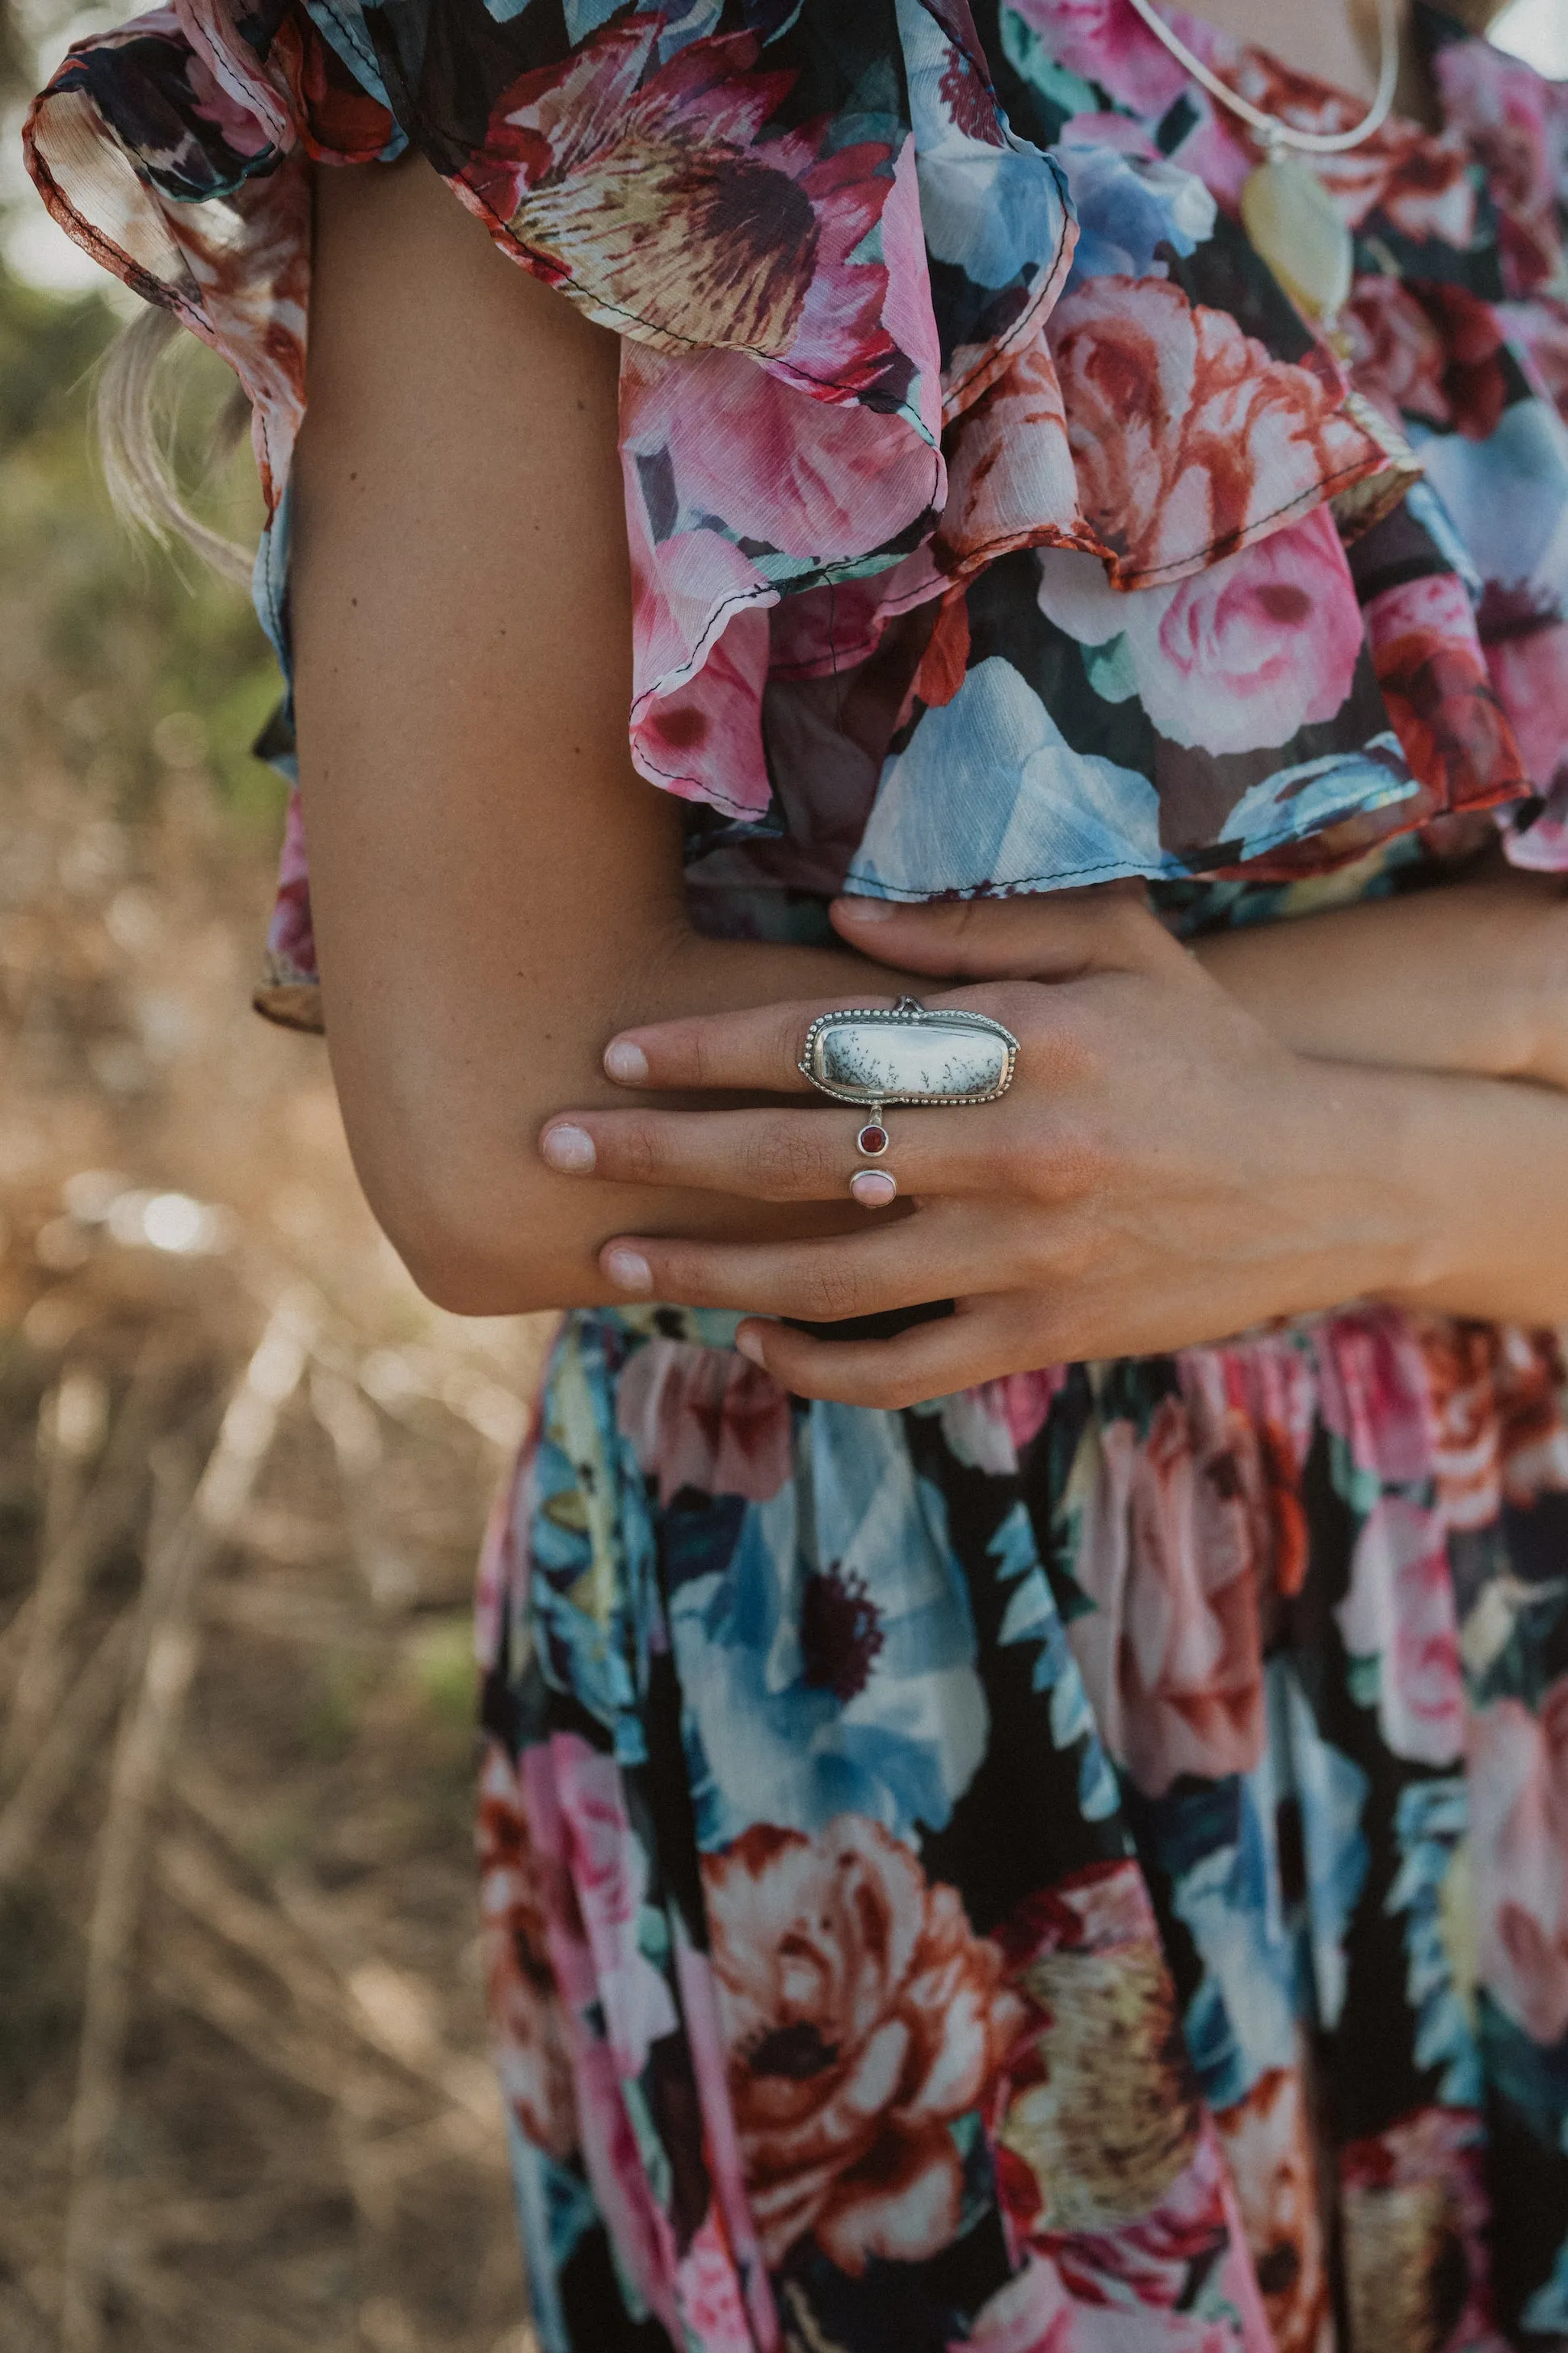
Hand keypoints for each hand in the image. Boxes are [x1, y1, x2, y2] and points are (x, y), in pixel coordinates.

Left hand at [538, 891, 1423, 1404]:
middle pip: (797, 1161)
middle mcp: (1012, 1150)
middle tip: (554, 1152)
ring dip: (707, 1271)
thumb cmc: (1204, 1046)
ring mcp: (1027, 1256)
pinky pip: (903, 1367)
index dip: (705, 1050)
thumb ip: (975, 927)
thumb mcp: (1116, 945)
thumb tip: (837, 917)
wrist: (1330, 1180)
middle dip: (662, 1157)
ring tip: (615, 1262)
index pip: (825, 1041)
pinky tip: (750, 1343)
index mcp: (1019, 1039)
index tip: (615, 1053)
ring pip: (829, 1278)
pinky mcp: (1045, 1336)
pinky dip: (816, 1365)